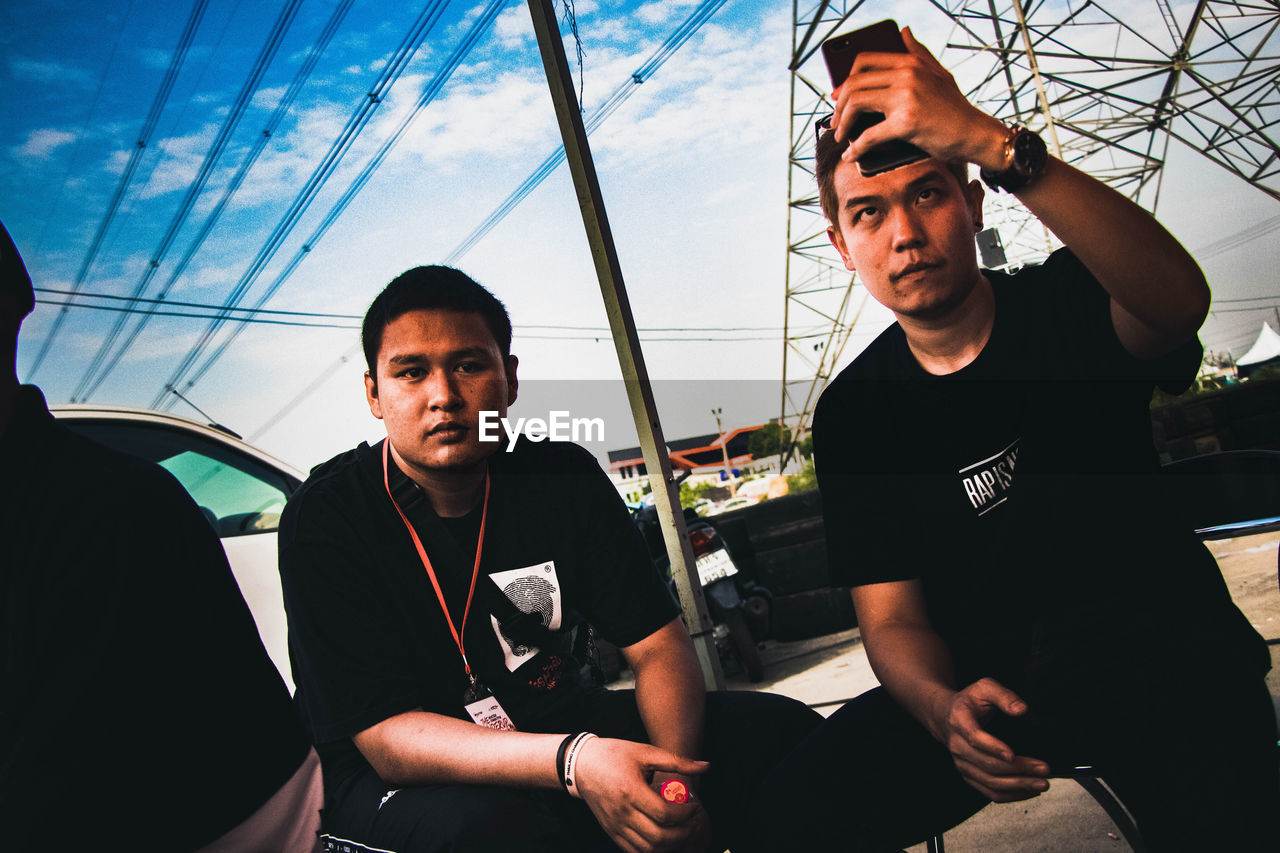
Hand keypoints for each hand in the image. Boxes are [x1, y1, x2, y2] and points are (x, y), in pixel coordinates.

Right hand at [574, 738, 710, 852]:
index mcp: (631, 791)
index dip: (686, 814)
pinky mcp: (612, 832)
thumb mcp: (645, 752)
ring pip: (648, 850)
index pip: (664, 814)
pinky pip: (635, 852)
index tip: (695, 806)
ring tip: (681, 831)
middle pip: (659, 837)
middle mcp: (622, 813)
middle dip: (683, 833)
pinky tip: (663, 839)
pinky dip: (653, 851)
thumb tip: (706, 767)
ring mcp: (615, 826)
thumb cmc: (614, 755)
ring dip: (670, 846)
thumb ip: (677, 761)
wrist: (581, 765)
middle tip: (692, 822)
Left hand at [830, 26, 1006, 168]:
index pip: (864, 61)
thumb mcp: (938, 73)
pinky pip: (869, 136)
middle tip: (835, 122)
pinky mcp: (906, 123)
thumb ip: (918, 52)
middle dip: (839, 105)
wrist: (975, 133)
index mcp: (910, 62)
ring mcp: (906, 97)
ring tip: (840, 137)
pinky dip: (855, 148)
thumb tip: (903, 31)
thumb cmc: (955, 108)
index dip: (844, 80)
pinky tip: (851, 155)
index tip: (837, 96)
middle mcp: (907, 75)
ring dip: (842, 123)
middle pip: (855, 84)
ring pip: (856, 104)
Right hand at [933, 677, 1050, 801]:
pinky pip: (989, 793)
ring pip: (990, 782)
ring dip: (1018, 786)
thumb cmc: (969, 701)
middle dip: (1018, 770)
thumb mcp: (984, 687)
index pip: (975, 738)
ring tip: (1041, 783)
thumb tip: (1022, 709)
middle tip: (1044, 769)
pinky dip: (1011, 795)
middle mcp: (958, 746)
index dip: (993, 748)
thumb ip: (1004, 696)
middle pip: (988, 765)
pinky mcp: (969, 776)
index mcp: (959, 721)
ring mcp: (962, 764)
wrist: (945, 716)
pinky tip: (1029, 791)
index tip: (1012, 754)